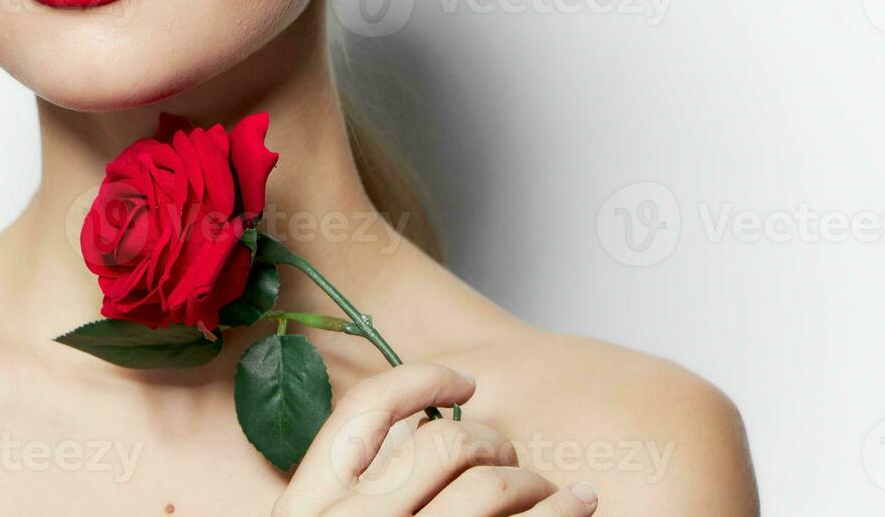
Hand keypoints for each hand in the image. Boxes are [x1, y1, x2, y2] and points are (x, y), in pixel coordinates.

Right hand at [272, 363, 598, 515]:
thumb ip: (351, 496)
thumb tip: (417, 435)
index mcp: (307, 507)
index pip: (366, 410)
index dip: (422, 380)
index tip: (464, 382)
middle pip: (441, 441)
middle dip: (489, 440)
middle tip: (505, 458)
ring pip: (491, 482)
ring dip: (531, 478)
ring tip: (543, 491)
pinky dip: (563, 510)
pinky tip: (578, 506)